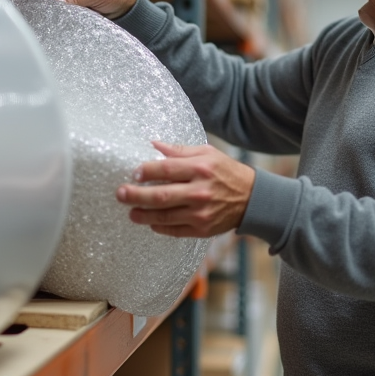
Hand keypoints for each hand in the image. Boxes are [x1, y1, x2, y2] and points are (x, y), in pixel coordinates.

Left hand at [116, 142, 255, 237]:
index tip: (133, 173)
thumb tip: (153, 145)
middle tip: (120, 194)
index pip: (165, 169)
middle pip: (160, 195)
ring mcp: (201, 213)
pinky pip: (174, 230)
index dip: (145, 171)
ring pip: (164, 216)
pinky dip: (159, 226)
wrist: (254, 199)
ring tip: (131, 211)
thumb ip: (179, 151)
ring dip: (143, 214)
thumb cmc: (227, 172)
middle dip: (135, 195)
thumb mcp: (207, 153)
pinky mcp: (202, 230)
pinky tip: (151, 221)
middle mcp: (200, 192)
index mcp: (201, 169)